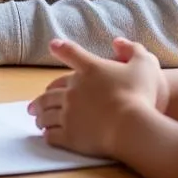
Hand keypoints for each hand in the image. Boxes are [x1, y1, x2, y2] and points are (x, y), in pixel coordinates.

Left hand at [27, 37, 162, 157]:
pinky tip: (46, 135)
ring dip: (40, 115)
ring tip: (36, 119)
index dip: (62, 49)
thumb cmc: (140, 94)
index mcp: (90, 69)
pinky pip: (53, 134)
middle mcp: (74, 89)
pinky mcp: (70, 135)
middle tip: (33, 104)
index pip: (72, 54)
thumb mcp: (144, 64)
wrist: (132, 126)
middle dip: (41, 97)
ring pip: (48, 112)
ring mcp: (69, 112)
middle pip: (51, 91)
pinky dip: (48, 133)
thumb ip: (133, 50)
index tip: (53, 46)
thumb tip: (118, 41)